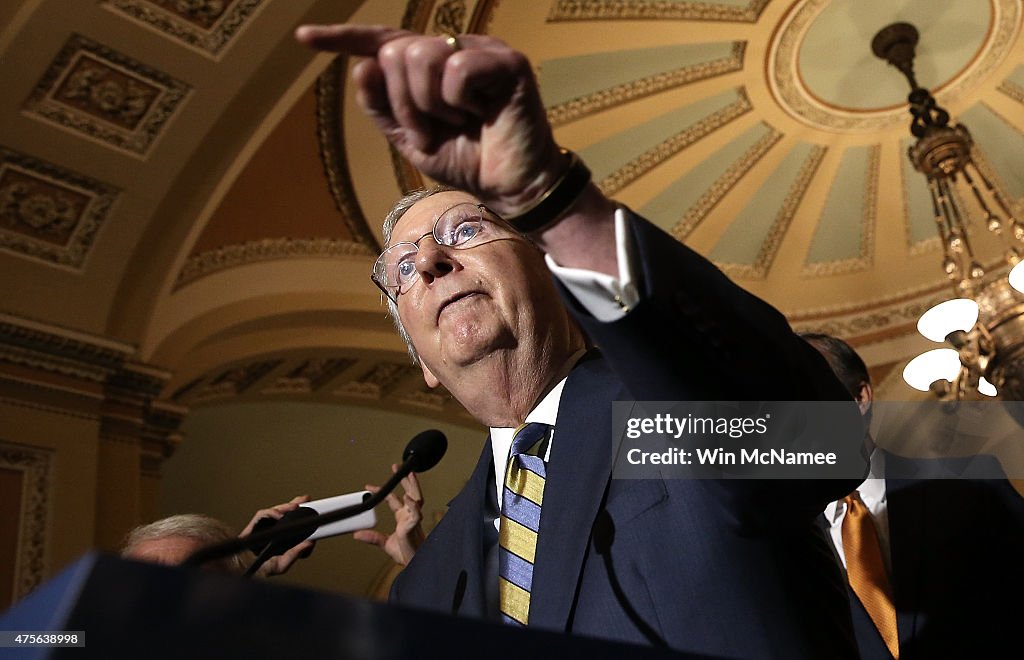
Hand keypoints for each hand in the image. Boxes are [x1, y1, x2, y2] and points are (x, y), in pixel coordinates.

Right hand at [239, 495, 315, 575]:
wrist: (233, 569)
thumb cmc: (254, 570)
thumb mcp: (278, 566)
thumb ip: (292, 556)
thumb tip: (308, 544)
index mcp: (280, 544)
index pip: (294, 528)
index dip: (303, 519)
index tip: (315, 513)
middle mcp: (272, 534)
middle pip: (285, 516)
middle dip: (296, 506)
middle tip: (306, 500)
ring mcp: (262, 529)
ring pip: (275, 513)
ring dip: (286, 507)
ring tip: (295, 506)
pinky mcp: (251, 526)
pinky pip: (262, 515)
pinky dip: (271, 513)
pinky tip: (278, 515)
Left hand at [294, 24, 564, 214]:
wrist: (510, 187)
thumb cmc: (467, 160)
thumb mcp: (412, 139)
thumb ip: (383, 107)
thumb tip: (362, 67)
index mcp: (430, 64)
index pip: (382, 42)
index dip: (343, 38)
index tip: (304, 38)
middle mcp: (453, 48)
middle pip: (396, 52)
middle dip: (404, 103)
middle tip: (432, 132)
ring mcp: (480, 50)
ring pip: (421, 56)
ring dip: (429, 106)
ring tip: (458, 124)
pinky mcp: (507, 61)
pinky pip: (456, 69)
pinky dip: (458, 102)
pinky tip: (480, 114)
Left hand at [353, 465, 424, 565]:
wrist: (415, 565)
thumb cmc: (406, 554)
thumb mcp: (385, 544)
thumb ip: (372, 537)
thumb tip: (357, 534)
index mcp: (403, 518)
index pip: (393, 500)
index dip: (383, 492)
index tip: (370, 487)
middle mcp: (410, 516)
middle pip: (409, 493)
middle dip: (404, 480)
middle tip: (397, 467)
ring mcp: (413, 520)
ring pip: (416, 499)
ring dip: (413, 486)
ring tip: (409, 475)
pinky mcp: (415, 527)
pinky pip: (415, 514)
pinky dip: (412, 505)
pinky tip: (407, 498)